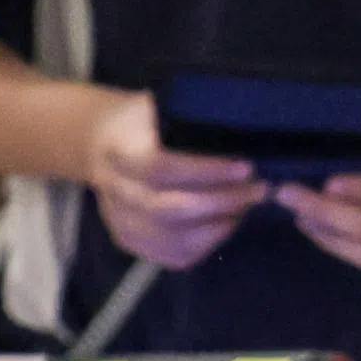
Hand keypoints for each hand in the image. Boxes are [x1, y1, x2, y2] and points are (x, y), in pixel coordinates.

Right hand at [81, 87, 266, 273]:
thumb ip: (187, 110)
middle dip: (222, 202)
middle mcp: (115, 192)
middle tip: (258, 189)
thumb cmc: (141, 121)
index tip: (245, 166)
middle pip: (168, 210)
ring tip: (247, 204)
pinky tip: (228, 221)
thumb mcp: (156, 105)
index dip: (205, 172)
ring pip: (174, 239)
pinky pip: (175, 255)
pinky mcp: (132, 242)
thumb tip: (239, 112)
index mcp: (119, 152)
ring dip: (220, 225)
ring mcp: (121, 222)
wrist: (101, 146)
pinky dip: (209, 242)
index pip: (161, 169)